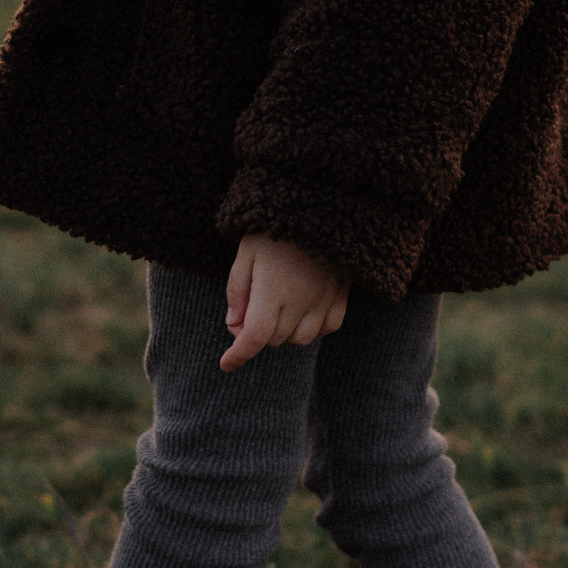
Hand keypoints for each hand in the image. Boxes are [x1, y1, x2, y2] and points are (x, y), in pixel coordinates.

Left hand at [220, 235, 347, 369]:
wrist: (321, 203)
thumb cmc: (275, 227)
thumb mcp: (246, 251)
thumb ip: (238, 289)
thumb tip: (233, 324)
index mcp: (272, 289)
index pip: (255, 336)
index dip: (238, 355)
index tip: (225, 364)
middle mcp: (300, 300)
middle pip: (275, 339)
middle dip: (257, 333)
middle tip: (247, 313)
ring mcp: (324, 299)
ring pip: (301, 339)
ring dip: (284, 332)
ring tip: (277, 309)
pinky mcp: (342, 294)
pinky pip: (328, 327)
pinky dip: (313, 327)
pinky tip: (304, 311)